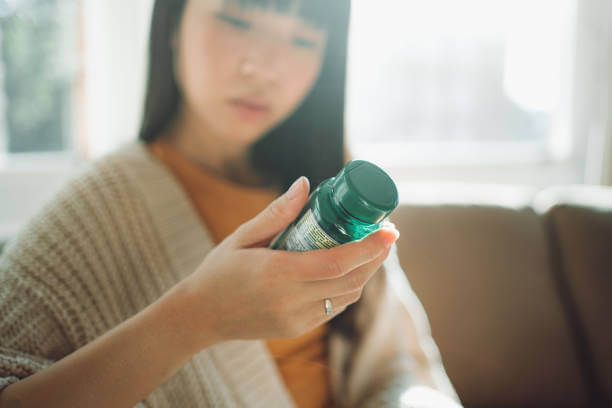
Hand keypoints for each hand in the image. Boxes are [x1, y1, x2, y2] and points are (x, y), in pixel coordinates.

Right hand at [177, 176, 399, 349]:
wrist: (200, 316)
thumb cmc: (219, 271)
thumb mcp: (241, 236)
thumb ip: (276, 213)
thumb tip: (305, 184)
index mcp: (277, 273)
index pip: (338, 262)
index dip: (369, 247)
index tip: (389, 230)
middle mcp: (291, 300)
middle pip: (351, 280)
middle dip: (376, 257)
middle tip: (387, 234)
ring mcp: (296, 319)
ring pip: (347, 296)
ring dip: (366, 272)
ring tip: (373, 248)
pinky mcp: (297, 328)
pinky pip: (333, 307)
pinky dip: (347, 287)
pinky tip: (348, 269)